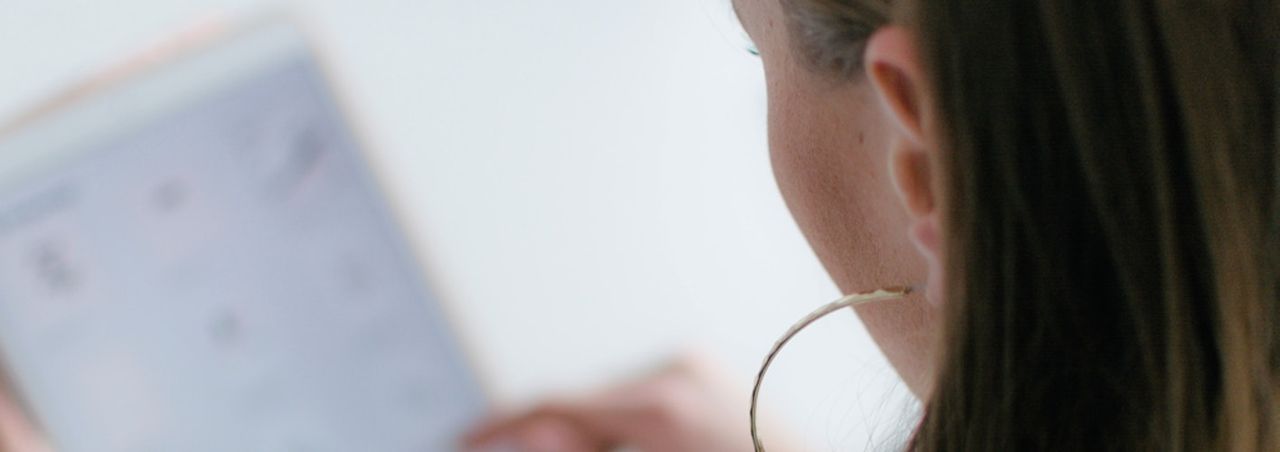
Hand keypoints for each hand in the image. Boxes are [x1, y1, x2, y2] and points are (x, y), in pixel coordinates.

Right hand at [464, 353, 792, 451]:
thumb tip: (527, 432)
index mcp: (661, 406)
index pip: (555, 405)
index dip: (500, 424)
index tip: (462, 438)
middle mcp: (675, 371)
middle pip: (580, 401)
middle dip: (551, 434)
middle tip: (524, 450)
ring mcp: (694, 365)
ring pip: (610, 398)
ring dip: (591, 429)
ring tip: (598, 449)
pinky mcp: (706, 368)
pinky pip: (643, 392)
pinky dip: (625, 420)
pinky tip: (639, 445)